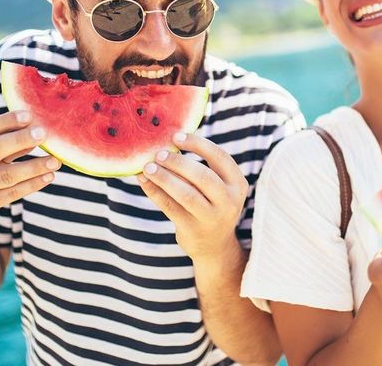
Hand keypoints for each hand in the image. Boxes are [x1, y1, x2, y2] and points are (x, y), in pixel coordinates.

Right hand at [0, 111, 58, 233]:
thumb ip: (4, 143)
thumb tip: (34, 129)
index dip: (5, 121)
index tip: (29, 115)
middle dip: (19, 140)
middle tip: (43, 133)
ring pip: (6, 175)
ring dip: (34, 166)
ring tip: (55, 160)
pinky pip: (12, 193)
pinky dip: (33, 184)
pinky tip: (49, 176)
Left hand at [137, 132, 248, 262]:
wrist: (215, 246)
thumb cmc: (212, 205)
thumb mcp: (218, 187)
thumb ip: (203, 167)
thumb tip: (170, 141)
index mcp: (238, 184)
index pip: (220, 157)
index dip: (198, 144)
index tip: (176, 136)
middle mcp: (229, 201)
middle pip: (203, 176)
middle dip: (178, 162)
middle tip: (159, 153)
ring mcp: (211, 217)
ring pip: (186, 193)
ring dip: (164, 178)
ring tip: (148, 167)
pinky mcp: (192, 229)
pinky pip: (170, 207)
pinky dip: (155, 192)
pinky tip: (143, 181)